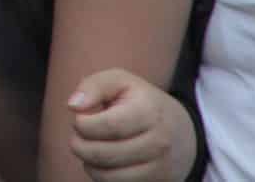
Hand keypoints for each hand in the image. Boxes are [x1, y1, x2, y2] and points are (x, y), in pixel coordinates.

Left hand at [65, 70, 195, 181]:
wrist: (181, 132)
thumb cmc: (140, 102)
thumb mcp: (120, 81)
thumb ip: (93, 86)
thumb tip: (73, 106)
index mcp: (149, 112)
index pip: (108, 126)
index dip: (83, 124)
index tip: (80, 119)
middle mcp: (159, 142)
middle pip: (102, 153)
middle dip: (79, 144)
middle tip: (79, 134)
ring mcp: (160, 167)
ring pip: (108, 175)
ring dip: (88, 162)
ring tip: (91, 146)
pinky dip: (102, 176)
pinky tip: (104, 161)